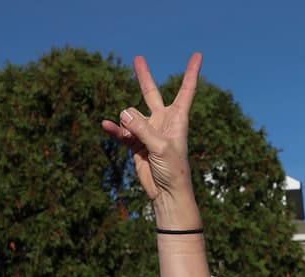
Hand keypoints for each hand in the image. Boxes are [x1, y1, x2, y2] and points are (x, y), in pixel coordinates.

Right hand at [100, 54, 202, 216]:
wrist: (167, 193)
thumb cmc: (173, 171)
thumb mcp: (161, 147)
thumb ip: (142, 128)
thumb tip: (123, 112)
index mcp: (178, 119)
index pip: (186, 91)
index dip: (191, 73)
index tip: (198, 55)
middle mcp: (163, 122)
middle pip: (151, 93)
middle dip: (144, 76)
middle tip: (138, 57)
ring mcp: (147, 131)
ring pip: (130, 115)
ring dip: (127, 123)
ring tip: (132, 137)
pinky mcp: (135, 142)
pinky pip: (120, 130)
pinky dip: (113, 129)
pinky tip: (106, 126)